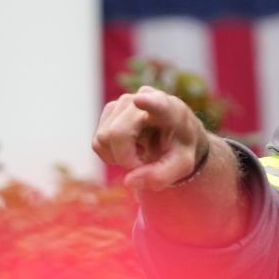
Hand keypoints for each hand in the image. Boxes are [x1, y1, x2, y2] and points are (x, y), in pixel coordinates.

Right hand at [93, 87, 210, 192]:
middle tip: (143, 163)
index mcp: (170, 110)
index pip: (158, 104)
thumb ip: (160, 176)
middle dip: (125, 158)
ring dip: (117, 156)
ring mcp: (123, 102)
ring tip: (139, 152)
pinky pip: (97, 142)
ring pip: (102, 139)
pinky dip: (110, 154)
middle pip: (117, 133)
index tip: (140, 100)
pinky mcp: (109, 109)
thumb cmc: (178, 148)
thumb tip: (129, 181)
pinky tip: (128, 148)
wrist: (173, 134)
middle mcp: (144, 97)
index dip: (148, 102)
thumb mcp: (181, 166)